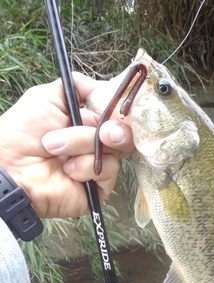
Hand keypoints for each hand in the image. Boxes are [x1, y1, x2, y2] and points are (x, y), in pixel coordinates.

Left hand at [0, 72, 133, 217]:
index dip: (120, 109)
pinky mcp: (98, 187)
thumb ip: (78, 86)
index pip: (116, 112)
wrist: (11, 168)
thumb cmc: (22, 132)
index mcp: (85, 120)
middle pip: (123, 131)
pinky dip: (87, 167)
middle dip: (111, 128)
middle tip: (102, 132)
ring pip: (115, 150)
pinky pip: (109, 171)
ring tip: (57, 151)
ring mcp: (97, 164)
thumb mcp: (46, 97)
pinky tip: (67, 170)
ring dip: (84, 145)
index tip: (116, 107)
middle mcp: (94, 141)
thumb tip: (106, 88)